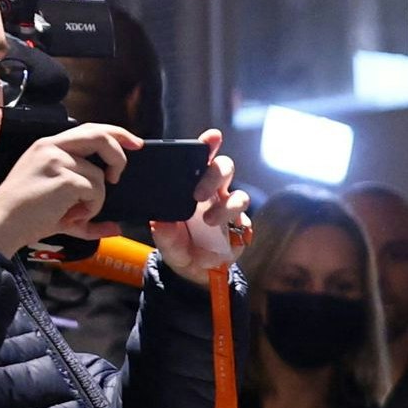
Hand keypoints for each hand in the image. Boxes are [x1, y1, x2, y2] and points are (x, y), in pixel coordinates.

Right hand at [0, 120, 131, 255]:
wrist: (2, 223)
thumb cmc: (27, 216)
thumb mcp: (58, 205)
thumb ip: (88, 213)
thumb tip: (116, 227)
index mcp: (49, 146)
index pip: (89, 129)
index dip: (115, 133)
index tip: (135, 143)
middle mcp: (52, 146)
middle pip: (100, 136)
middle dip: (119, 154)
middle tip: (118, 178)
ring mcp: (58, 160)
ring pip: (100, 176)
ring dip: (95, 200)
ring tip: (74, 212)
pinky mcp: (64, 177)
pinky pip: (95, 192)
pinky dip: (90, 208)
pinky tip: (71, 216)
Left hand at [149, 135, 246, 281]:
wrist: (195, 271)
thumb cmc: (179, 245)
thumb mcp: (165, 240)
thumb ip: (163, 233)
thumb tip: (162, 222)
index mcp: (193, 185)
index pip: (202, 159)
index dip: (209, 145)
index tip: (212, 137)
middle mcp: (215, 192)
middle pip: (224, 169)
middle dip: (213, 176)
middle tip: (197, 195)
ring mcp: (230, 209)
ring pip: (240, 194)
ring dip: (224, 207)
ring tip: (208, 221)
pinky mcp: (242, 227)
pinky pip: (244, 219)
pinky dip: (234, 224)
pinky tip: (224, 234)